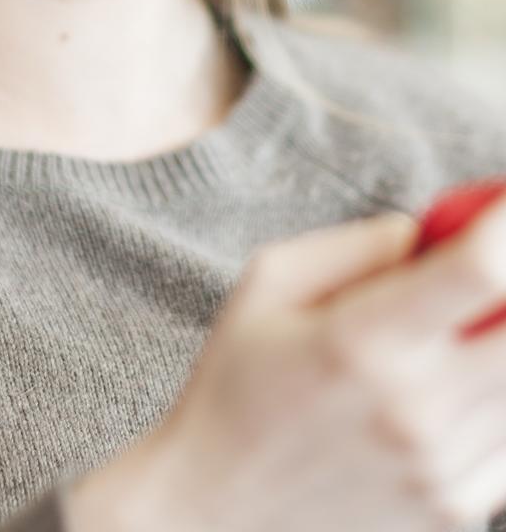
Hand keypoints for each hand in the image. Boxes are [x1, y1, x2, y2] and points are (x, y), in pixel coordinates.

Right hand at [134, 202, 505, 531]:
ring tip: (436, 332)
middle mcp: (416, 408)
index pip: (482, 271)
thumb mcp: (270, 282)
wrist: (216, 509)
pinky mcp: (457, 508)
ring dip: (498, 337)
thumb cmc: (238, 381)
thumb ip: (360, 245)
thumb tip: (435, 232)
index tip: (502, 194)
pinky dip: (495, 395)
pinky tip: (441, 384)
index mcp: (361, 340)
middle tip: (481, 269)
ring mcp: (443, 467)